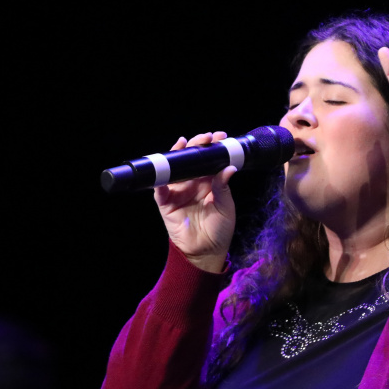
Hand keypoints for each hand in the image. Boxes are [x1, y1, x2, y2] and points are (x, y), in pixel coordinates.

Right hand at [153, 131, 235, 272]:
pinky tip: (165, 170)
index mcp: (208, 183)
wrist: (207, 252)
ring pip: (174, 169)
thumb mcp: (226, 206)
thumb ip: (223, 187)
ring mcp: (178, 192)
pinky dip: (160, 181)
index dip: (212, 148)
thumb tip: (229, 167)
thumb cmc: (219, 229)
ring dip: (178, 155)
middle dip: (197, 145)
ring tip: (185, 143)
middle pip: (191, 160)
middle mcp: (192, 184)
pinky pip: (160, 190)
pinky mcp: (166, 204)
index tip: (220, 137)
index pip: (208, 160)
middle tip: (206, 137)